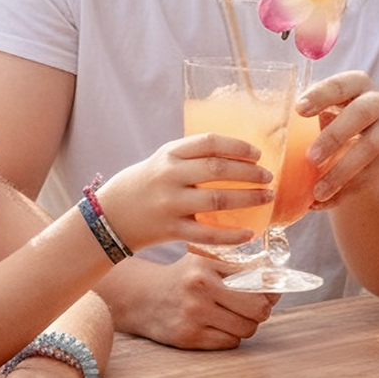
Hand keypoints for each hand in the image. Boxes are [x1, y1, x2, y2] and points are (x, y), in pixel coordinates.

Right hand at [95, 133, 274, 250]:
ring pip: (217, 199)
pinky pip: (207, 234)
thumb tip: (236, 155)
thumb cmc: (144, 185)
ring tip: (267, 197)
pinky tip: (249, 234)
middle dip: (249, 173)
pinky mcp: (171, 230)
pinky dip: (231, 235)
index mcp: (168, 154)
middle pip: (217, 169)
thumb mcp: (161, 160)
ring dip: (248, 198)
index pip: (209, 142)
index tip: (257, 154)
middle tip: (268, 177)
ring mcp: (170, 204)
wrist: (110, 216)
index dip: (237, 146)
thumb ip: (191, 156)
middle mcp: (169, 176)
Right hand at [100, 251, 277, 349]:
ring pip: (247, 328)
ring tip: (234, 316)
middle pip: (258, 307)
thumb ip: (240, 266)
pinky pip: (230, 342)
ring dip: (247, 325)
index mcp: (207, 263)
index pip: (258, 277)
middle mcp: (200, 287)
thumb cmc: (184, 278)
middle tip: (255, 307)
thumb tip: (278, 283)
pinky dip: (231, 337)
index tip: (272, 290)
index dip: (271, 287)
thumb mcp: (206, 260)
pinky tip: (218, 326)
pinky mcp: (188, 337)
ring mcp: (193, 313)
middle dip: (263, 310)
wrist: (144, 298)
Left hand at [298, 71, 378, 208]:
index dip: (321, 96)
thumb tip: (270, 133)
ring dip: (341, 172)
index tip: (298, 110)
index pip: (340, 85)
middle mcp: (376, 103)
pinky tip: (323, 202)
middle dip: (335, 136)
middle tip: (310, 158)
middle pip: (361, 114)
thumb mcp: (314, 111)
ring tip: (316, 191)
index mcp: (355, 83)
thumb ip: (297, 116)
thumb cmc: (324, 120)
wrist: (351, 143)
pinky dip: (346, 191)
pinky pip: (371, 175)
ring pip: (370, 150)